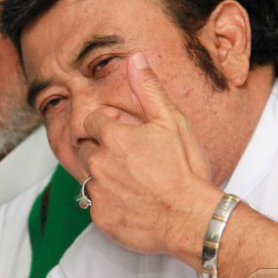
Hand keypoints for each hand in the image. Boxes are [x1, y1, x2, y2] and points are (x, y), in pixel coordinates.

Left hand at [79, 52, 222, 262]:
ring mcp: (98, 193)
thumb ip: (149, 90)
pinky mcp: (101, 218)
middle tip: (131, 160)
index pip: (91, 121)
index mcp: (112, 138)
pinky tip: (133, 203)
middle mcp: (99, 164)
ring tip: (134, 183)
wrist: (191, 219)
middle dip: (101, 150)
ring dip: (105, 177)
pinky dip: (110, 203)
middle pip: (85, 149)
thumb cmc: (185, 171)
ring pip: (90, 178)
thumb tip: (136, 59)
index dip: (107, 125)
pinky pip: (97, 206)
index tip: (124, 133)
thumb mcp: (172, 122)